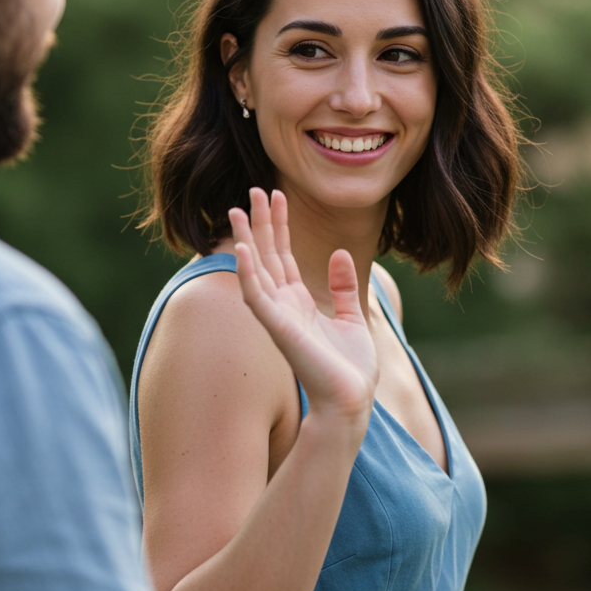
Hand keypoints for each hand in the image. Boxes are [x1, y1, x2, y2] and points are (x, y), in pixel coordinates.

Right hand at [229, 188, 377, 427]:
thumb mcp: (352, 316)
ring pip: (256, 269)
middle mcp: (283, 305)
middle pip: (266, 254)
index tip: (276, 195)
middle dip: (259, 222)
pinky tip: (243, 249)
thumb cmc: (351, 368)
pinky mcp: (279, 329)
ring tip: (238, 209)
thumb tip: (339, 252)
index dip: (278, 224)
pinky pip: (257, 296)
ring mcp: (278, 316)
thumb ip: (345, 286)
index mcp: (298, 301)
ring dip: (246, 239)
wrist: (352, 400)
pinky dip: (248, 272)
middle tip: (252, 190)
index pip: (282, 254)